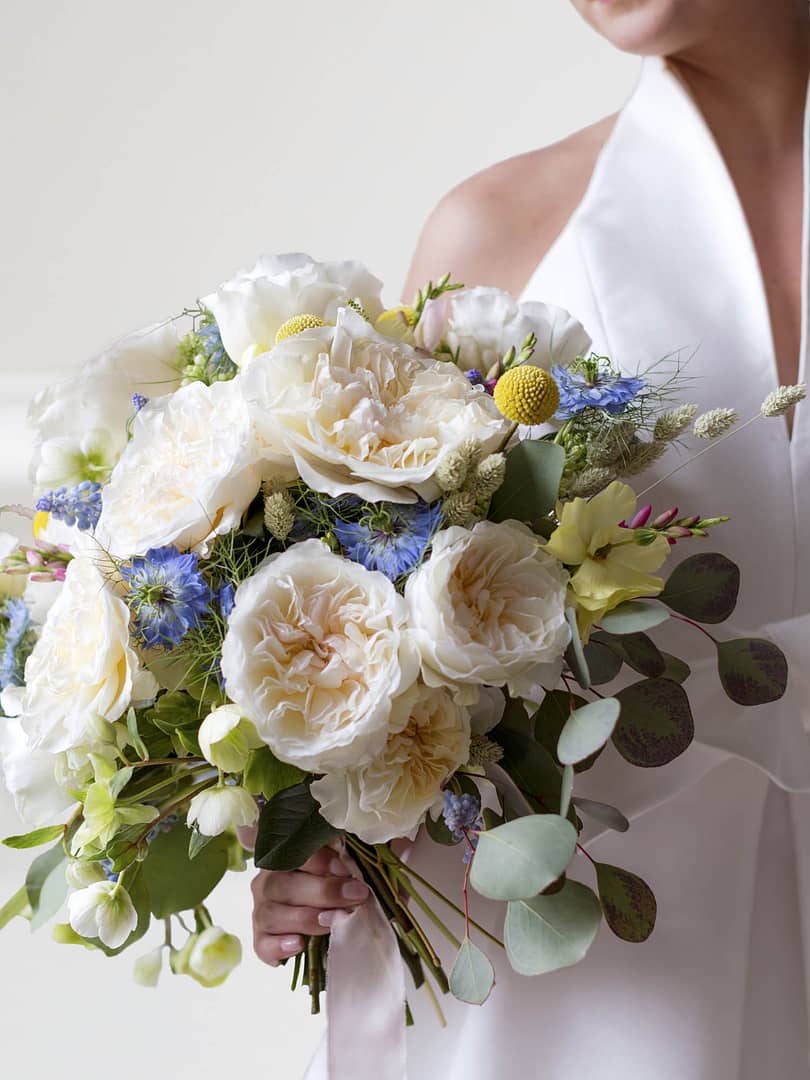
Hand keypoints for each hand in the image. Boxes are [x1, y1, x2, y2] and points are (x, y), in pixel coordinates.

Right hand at [250, 845, 369, 966]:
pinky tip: (298, 944)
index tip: (347, 868)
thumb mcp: (344, 869)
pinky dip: (278, 946)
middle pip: (283, 884)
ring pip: (271, 914)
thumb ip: (353, 859)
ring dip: (304, 918)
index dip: (320, 860)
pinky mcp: (261, 941)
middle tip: (354, 897)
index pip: (295, 853)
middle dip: (321, 891)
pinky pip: (261, 945)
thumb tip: (379, 853)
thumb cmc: (334, 887)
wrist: (320, 917)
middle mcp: (268, 882)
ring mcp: (261, 912)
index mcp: (286, 859)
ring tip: (331, 922)